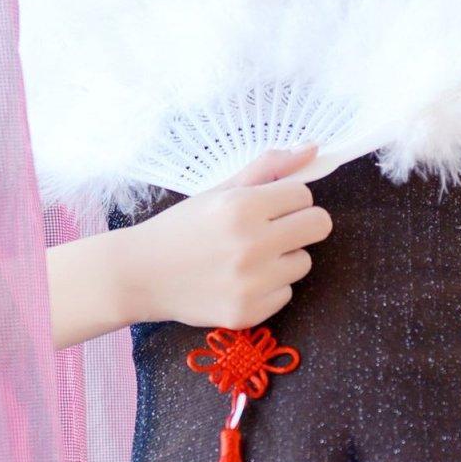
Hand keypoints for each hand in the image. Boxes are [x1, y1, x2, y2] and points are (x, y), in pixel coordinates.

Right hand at [128, 142, 333, 330]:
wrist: (140, 275)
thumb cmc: (182, 228)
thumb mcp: (220, 192)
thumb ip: (268, 168)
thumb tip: (313, 148)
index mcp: (242, 207)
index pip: (304, 194)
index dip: (288, 199)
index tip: (269, 207)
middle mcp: (250, 244)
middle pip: (319, 225)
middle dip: (301, 224)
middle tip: (274, 229)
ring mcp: (251, 283)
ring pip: (304, 261)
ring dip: (283, 258)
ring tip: (248, 258)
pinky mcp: (249, 313)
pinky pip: (286, 293)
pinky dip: (268, 288)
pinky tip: (238, 282)